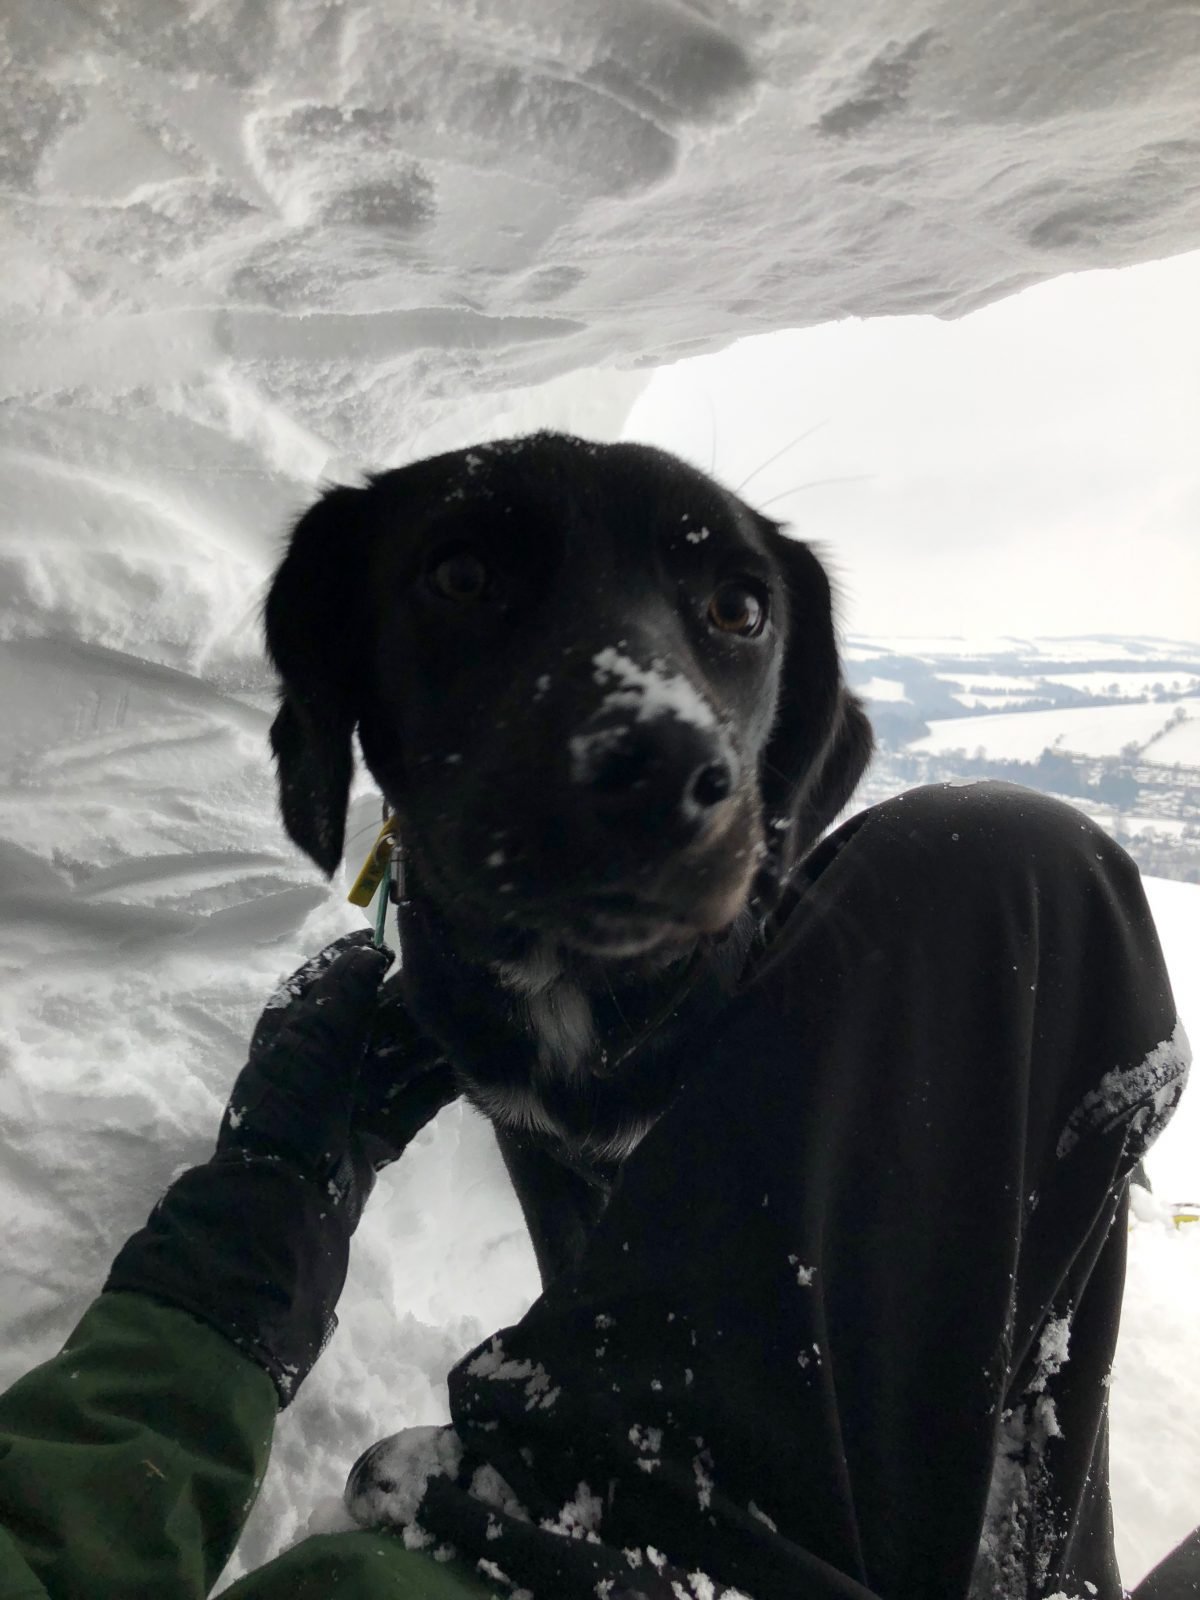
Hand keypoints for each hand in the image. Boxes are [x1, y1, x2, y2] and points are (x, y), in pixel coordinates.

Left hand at [219, 930, 458, 1218]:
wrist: (289, 1189)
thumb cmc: (294, 1098)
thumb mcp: (313, 1031)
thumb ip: (347, 987)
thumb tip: (375, 949)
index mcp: (298, 1028)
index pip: (331, 978)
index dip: (361, 957)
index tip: (399, 940)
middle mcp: (328, 1057)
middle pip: (378, 1018)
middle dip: (415, 1002)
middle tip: (458, 983)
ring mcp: (357, 1095)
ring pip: (404, 1056)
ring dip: (436, 1041)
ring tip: (477, 1020)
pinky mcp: (383, 1127)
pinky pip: (419, 1097)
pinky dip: (444, 1083)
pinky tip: (475, 1066)